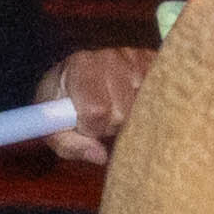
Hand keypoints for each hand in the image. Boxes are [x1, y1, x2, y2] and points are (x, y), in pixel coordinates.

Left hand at [41, 46, 156, 166]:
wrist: (78, 70)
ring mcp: (135, 58)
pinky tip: (133, 101)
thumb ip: (70, 145)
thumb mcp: (54, 125)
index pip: (97, 110)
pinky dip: (146, 106)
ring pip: (144, 107)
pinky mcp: (153, 62)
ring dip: (131, 116)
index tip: (86, 125)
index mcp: (80, 66)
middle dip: (113, 124)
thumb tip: (101, 156)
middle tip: (102, 117)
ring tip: (116, 108)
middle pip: (123, 111)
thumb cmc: (64, 100)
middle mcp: (110, 57)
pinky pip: (160, 96)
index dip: (92, 128)